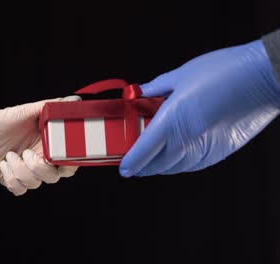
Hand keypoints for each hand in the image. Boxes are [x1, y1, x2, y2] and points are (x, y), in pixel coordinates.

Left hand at [0, 96, 80, 194]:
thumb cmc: (3, 121)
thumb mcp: (27, 111)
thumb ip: (50, 107)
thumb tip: (72, 100)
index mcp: (49, 146)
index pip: (68, 162)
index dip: (68, 163)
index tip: (57, 157)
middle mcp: (40, 161)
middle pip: (53, 177)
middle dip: (39, 168)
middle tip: (27, 153)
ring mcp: (27, 172)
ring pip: (35, 183)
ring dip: (20, 170)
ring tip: (10, 155)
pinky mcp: (14, 180)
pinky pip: (19, 189)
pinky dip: (11, 178)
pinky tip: (4, 163)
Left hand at [119, 39, 279, 176]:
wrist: (263, 78)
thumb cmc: (223, 72)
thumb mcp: (181, 75)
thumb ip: (156, 88)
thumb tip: (140, 92)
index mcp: (171, 121)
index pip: (143, 151)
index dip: (131, 162)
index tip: (124, 168)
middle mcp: (186, 140)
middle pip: (157, 165)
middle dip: (142, 167)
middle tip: (134, 164)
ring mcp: (205, 149)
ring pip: (175, 168)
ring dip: (160, 167)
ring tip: (151, 161)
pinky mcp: (220, 152)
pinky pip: (192, 166)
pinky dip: (179, 165)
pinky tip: (175, 157)